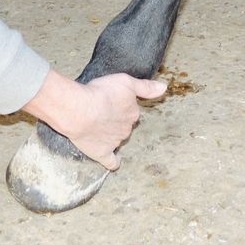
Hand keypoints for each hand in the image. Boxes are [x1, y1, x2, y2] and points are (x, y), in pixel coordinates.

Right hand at [23, 70, 167, 170]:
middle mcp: (126, 129)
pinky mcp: (102, 153)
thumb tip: (164, 88)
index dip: (122, 106)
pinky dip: (113, 162)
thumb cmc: (101, 92)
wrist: (79, 110)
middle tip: (104, 112)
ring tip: (98, 127)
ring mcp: (115, 142)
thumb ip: (146, 87)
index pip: (132, 111)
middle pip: (125, 125)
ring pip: (117, 139)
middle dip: (117, 120)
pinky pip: (111, 161)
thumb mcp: (126, 81)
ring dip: (111, 135)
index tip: (113, 101)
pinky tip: (114, 163)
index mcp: (133, 112)